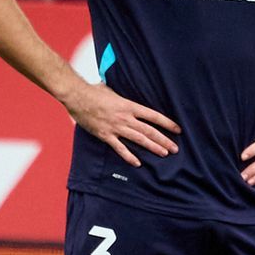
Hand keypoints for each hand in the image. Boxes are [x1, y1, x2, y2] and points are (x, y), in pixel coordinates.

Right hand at [63, 82, 180, 167]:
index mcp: (130, 106)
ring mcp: (116, 127)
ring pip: (139, 140)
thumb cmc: (94, 91)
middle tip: (175, 148)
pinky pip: (119, 148)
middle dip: (164, 140)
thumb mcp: (114, 92)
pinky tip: (138, 163)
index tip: (178, 129)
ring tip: (164, 154)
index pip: (154, 116)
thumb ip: (124, 99)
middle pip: (149, 131)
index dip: (167, 123)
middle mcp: (125, 118)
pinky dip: (129, 156)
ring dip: (153, 147)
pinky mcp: (105, 135)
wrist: (76, 96)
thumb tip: (130, 99)